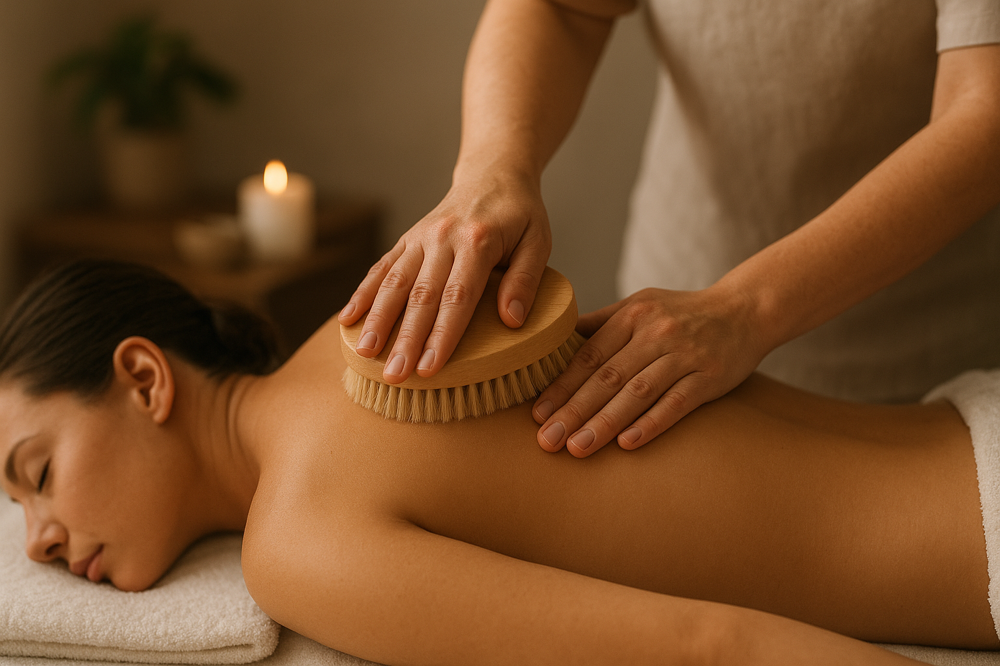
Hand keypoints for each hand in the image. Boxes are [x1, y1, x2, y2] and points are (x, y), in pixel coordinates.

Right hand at [338, 171, 551, 383]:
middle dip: (405, 339)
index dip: (443, 334)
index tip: (430, 367)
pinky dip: (362, 293)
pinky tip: (347, 319)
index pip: (458, 296)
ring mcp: (420, 237)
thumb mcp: (539, 241)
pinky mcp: (407, 239)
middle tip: (395, 375)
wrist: (493, 173)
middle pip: (421, 295)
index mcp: (477, 240)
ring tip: (364, 353)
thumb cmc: (520, 214)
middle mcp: (443, 237)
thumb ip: (526, 279)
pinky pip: (381, 267)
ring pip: (393, 282)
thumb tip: (512, 320)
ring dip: (377, 320)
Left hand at [532, 286, 767, 457]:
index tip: (537, 413)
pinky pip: (677, 403)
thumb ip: (599, 324)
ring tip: (578, 448)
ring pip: (638, 392)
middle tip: (547, 440)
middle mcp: (656, 333)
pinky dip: (651, 423)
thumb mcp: (639, 305)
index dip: (562, 385)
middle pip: (608, 376)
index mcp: (632, 315)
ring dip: (605, 422)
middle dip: (574, 410)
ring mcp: (685, 355)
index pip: (589, 354)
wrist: (746, 310)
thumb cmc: (682, 313)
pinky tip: (627, 443)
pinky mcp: (710, 376)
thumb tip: (554, 342)